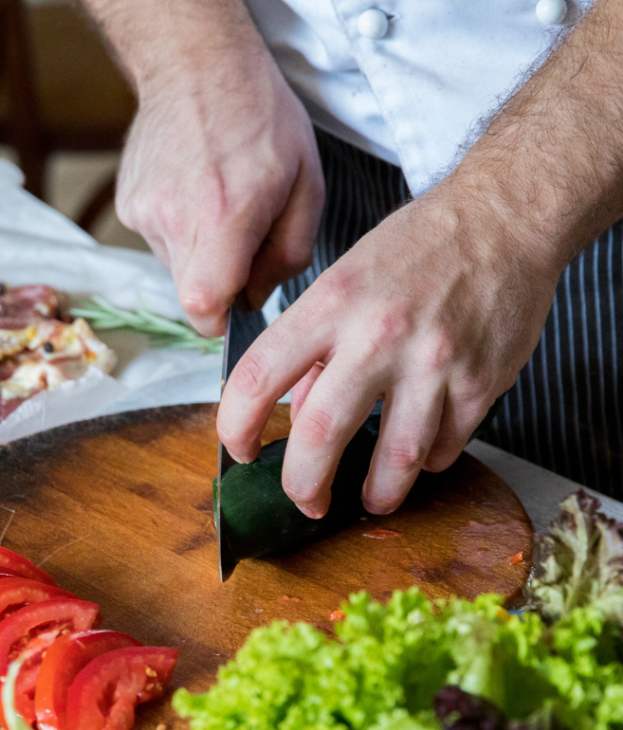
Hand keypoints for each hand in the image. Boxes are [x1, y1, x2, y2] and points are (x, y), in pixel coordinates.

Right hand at [115, 44, 324, 336]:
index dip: (221, 322)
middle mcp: (176, 219)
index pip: (204, 307)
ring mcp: (145, 213)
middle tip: (240, 238)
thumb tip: (256, 298)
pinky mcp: (129, 206)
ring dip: (201, 251)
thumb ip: (289, 255)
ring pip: (177, 268)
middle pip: (192, 295)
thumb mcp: (308, 184)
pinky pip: (160, 242)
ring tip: (216, 202)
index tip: (236, 309)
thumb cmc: (259, 118)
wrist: (197, 65)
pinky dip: (180, 229)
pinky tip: (194, 191)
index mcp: (225, 215)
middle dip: (220, 282)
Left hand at [216, 181, 560, 516]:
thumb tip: (296, 419)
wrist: (504, 215)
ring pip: (396, 459)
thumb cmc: (415, 248)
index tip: (239, 450)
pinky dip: (429, 460)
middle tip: (305, 502)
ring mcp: (433, 361)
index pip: (256, 377)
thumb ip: (314, 352)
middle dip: (303, 484)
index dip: (235, 427)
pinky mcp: (482, 381)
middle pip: (321, 433)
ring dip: (378, 493)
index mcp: (330, 304)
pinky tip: (421, 454)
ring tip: (371, 500)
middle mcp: (377, 334)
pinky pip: (446, 445)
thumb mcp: (343, 281)